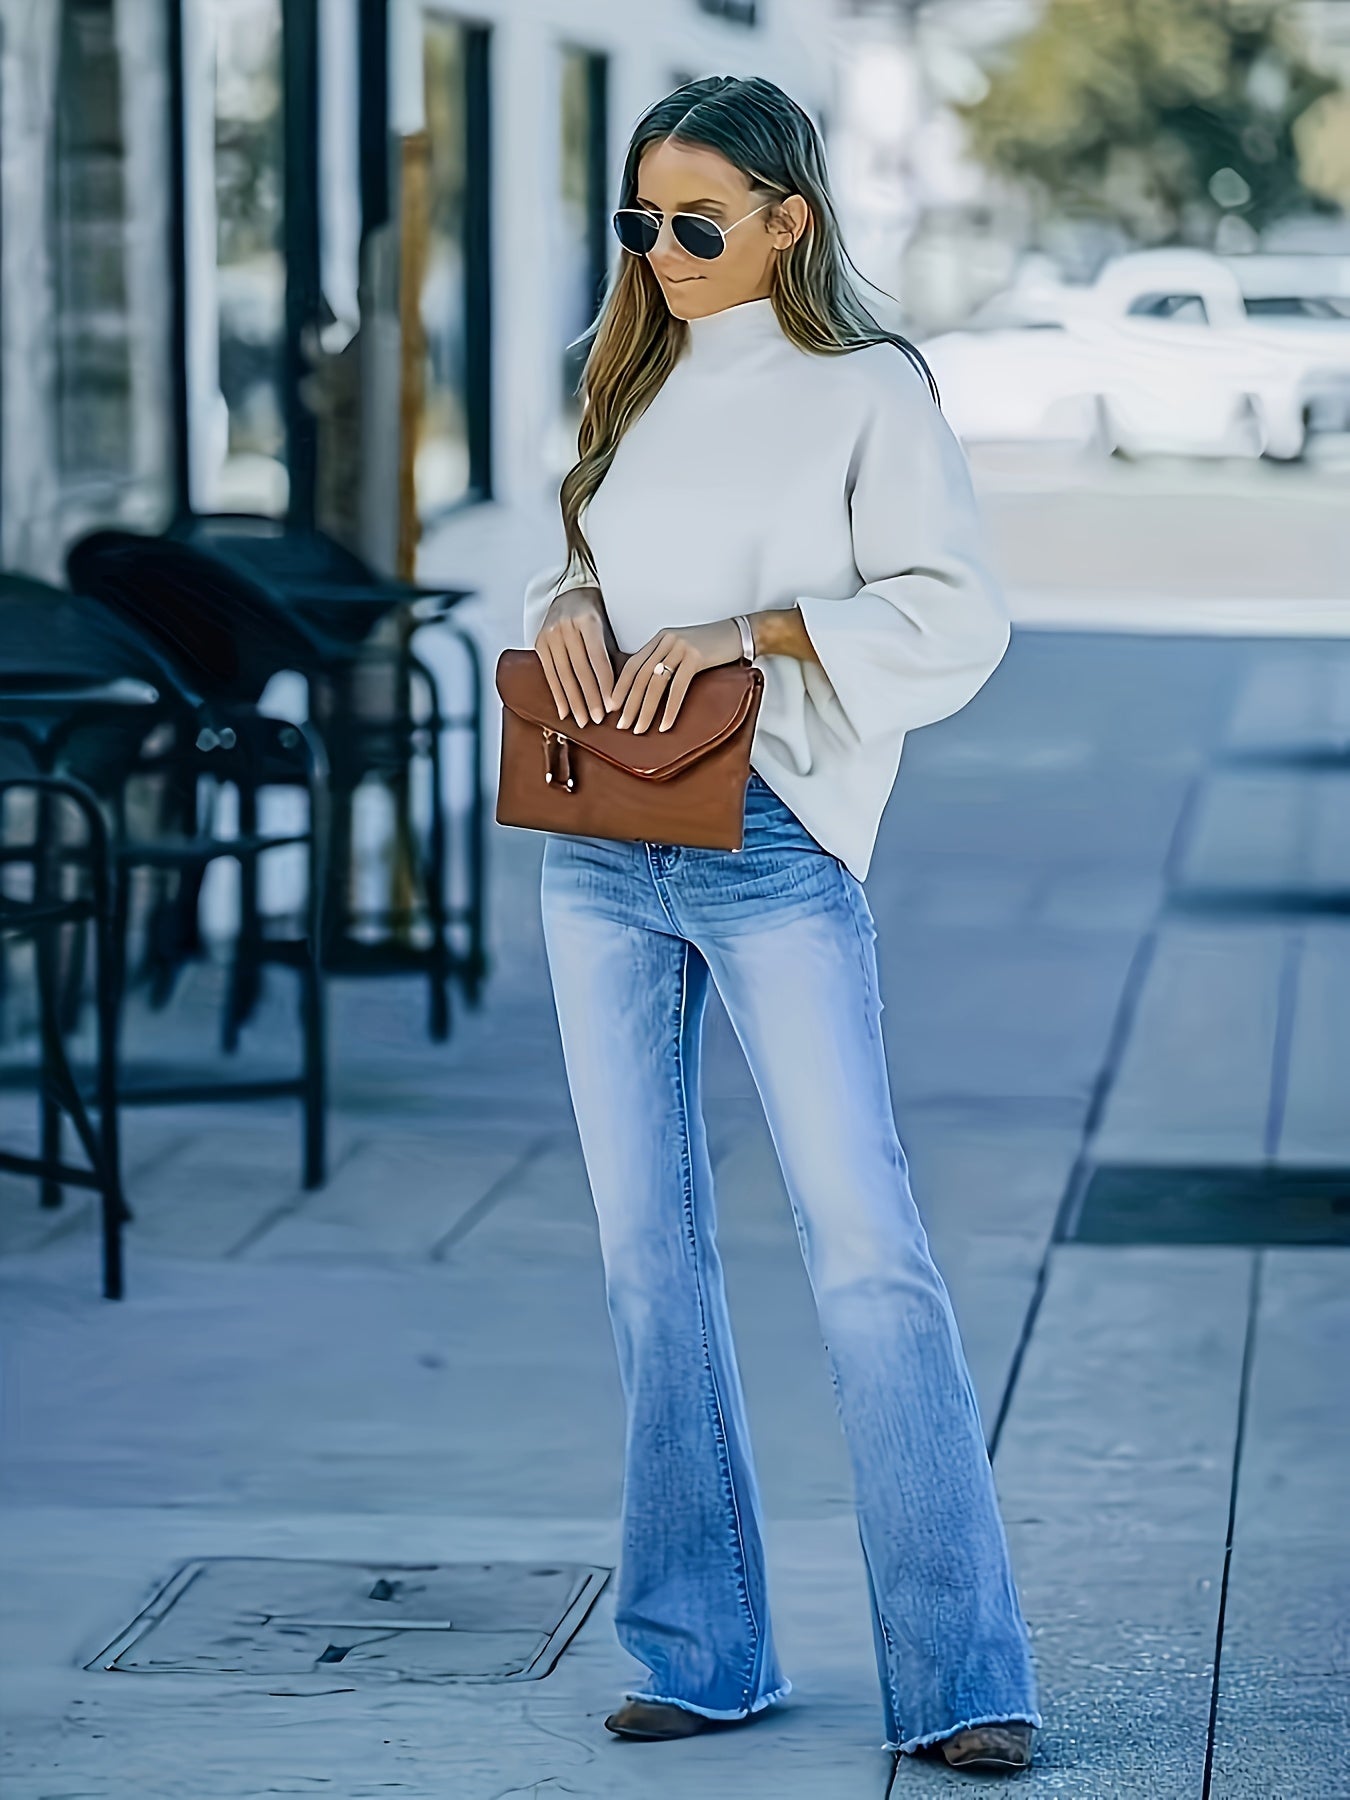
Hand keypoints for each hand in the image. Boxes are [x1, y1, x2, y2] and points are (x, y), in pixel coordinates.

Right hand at [533, 585, 617, 727]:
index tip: (612, 706)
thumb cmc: (595, 614)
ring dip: (573, 701)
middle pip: (580, 670)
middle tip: (598, 720)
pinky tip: (564, 712)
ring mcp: (550, 635)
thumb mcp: (607, 626)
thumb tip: (622, 690)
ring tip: (582, 721)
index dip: (605, 684)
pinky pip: (550, 674)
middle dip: (590, 698)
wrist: (569, 592)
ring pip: (563, 674)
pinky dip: (557, 695)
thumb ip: (611, 653)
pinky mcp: (539, 643)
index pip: (598, 659)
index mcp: (588, 620)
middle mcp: (566, 627)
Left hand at [611, 619, 745, 733]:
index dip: (619, 687)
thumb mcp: (682, 650)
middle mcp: (666, 641)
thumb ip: (665, 661)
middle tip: (621, 725)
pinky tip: (665, 724)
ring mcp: (681, 647)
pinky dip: (670, 708)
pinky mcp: (696, 657)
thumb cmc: (712, 647)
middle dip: (629, 703)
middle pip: (640, 676)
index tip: (612, 707)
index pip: (632, 665)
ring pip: (656, 683)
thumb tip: (647, 689)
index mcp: (659, 639)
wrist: (739, 634)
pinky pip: (678, 687)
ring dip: (645, 709)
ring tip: (639, 729)